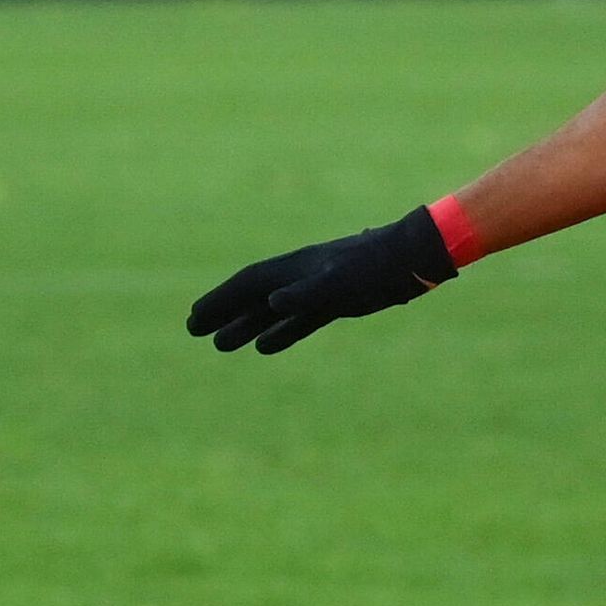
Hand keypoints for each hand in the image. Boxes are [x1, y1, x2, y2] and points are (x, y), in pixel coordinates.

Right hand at [188, 207, 456, 352]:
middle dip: (223, 312)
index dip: (220, 302)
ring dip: (246, 326)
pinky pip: (299, 320)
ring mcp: (318, 290)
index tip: (194, 318)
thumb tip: (272, 303)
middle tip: (193, 330)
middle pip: (252, 297)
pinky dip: (280, 332)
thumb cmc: (376, 269)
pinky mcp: (337, 302)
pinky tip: (264, 346)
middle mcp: (301, 277)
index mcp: (295, 268)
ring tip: (221, 345)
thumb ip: (306, 294)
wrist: (412, 259)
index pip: (248, 286)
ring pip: (272, 311)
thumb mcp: (340, 282)